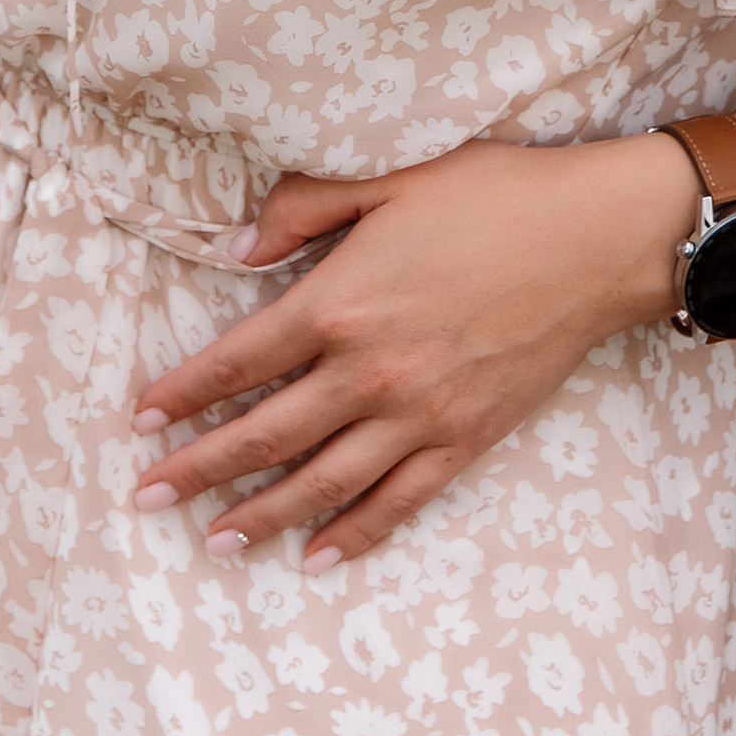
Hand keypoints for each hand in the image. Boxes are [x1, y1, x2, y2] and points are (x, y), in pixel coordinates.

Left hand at [128, 132, 694, 570]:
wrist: (594, 239)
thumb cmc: (492, 195)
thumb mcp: (389, 178)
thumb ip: (304, 209)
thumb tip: (236, 248)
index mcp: (339, 303)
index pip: (237, 361)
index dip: (182, 394)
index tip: (141, 423)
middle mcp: (368, 373)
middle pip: (264, 434)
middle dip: (199, 470)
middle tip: (148, 499)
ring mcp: (418, 416)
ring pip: (320, 483)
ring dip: (260, 516)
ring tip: (213, 541)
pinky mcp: (464, 440)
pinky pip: (397, 503)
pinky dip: (353, 535)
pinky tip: (317, 557)